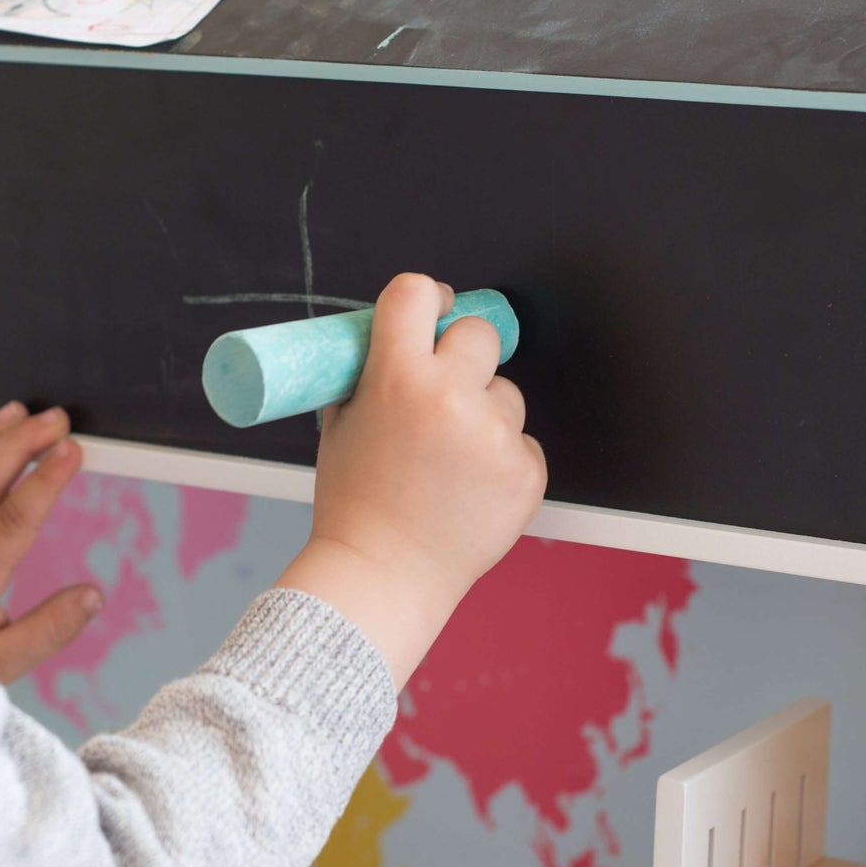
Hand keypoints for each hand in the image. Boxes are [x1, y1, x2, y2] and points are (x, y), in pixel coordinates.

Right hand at [286, 274, 546, 686]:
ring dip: (485, 413)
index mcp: (396, 377)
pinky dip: (502, 459)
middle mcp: (450, 397)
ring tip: (450, 461)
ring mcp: (493, 435)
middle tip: (443, 392)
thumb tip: (392, 332)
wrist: (384, 573)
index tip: (431, 312)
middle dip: (462, 355)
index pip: (415, 292)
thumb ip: (368, 373)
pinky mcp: (525, 470)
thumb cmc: (355, 502)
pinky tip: (470, 488)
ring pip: (506, 393)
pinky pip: (522, 441)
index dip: (425, 298)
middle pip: (478, 332)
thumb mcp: (340, 424)